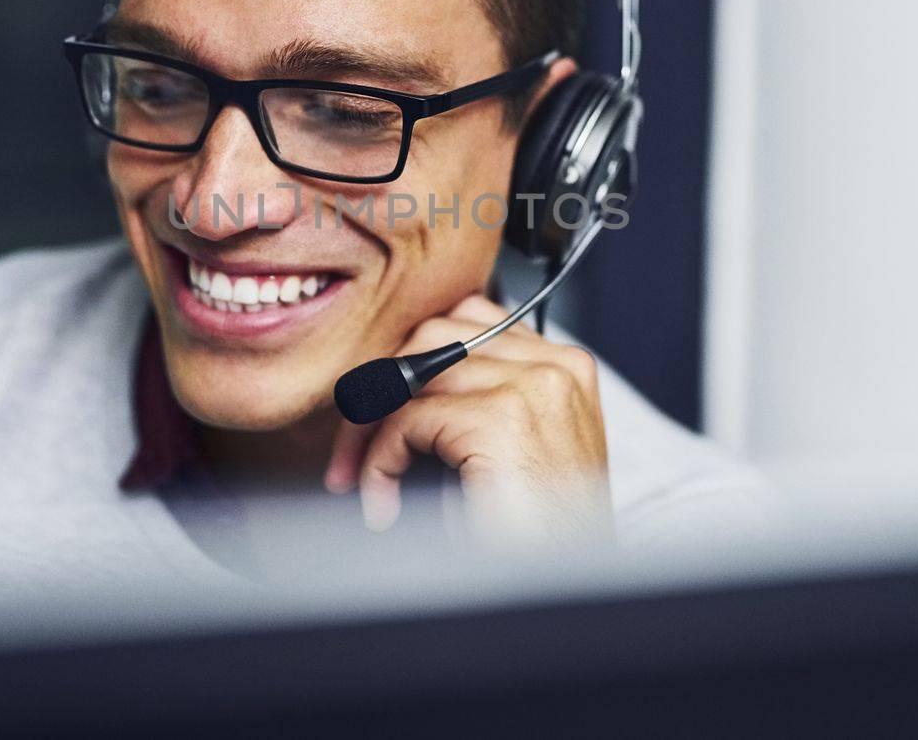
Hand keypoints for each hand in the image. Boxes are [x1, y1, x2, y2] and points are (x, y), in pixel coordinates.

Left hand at [323, 294, 611, 550]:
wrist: (558, 595)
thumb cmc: (536, 539)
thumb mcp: (509, 452)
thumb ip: (472, 401)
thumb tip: (389, 378)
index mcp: (564, 367)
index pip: (466, 321)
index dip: (409, 364)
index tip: (380, 412)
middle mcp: (556, 366)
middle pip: (432, 335)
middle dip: (378, 388)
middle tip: (353, 450)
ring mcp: (532, 388)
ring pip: (411, 374)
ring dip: (370, 430)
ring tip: (365, 480)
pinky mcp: (502, 420)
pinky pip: (406, 421)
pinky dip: (380, 464)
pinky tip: (385, 504)